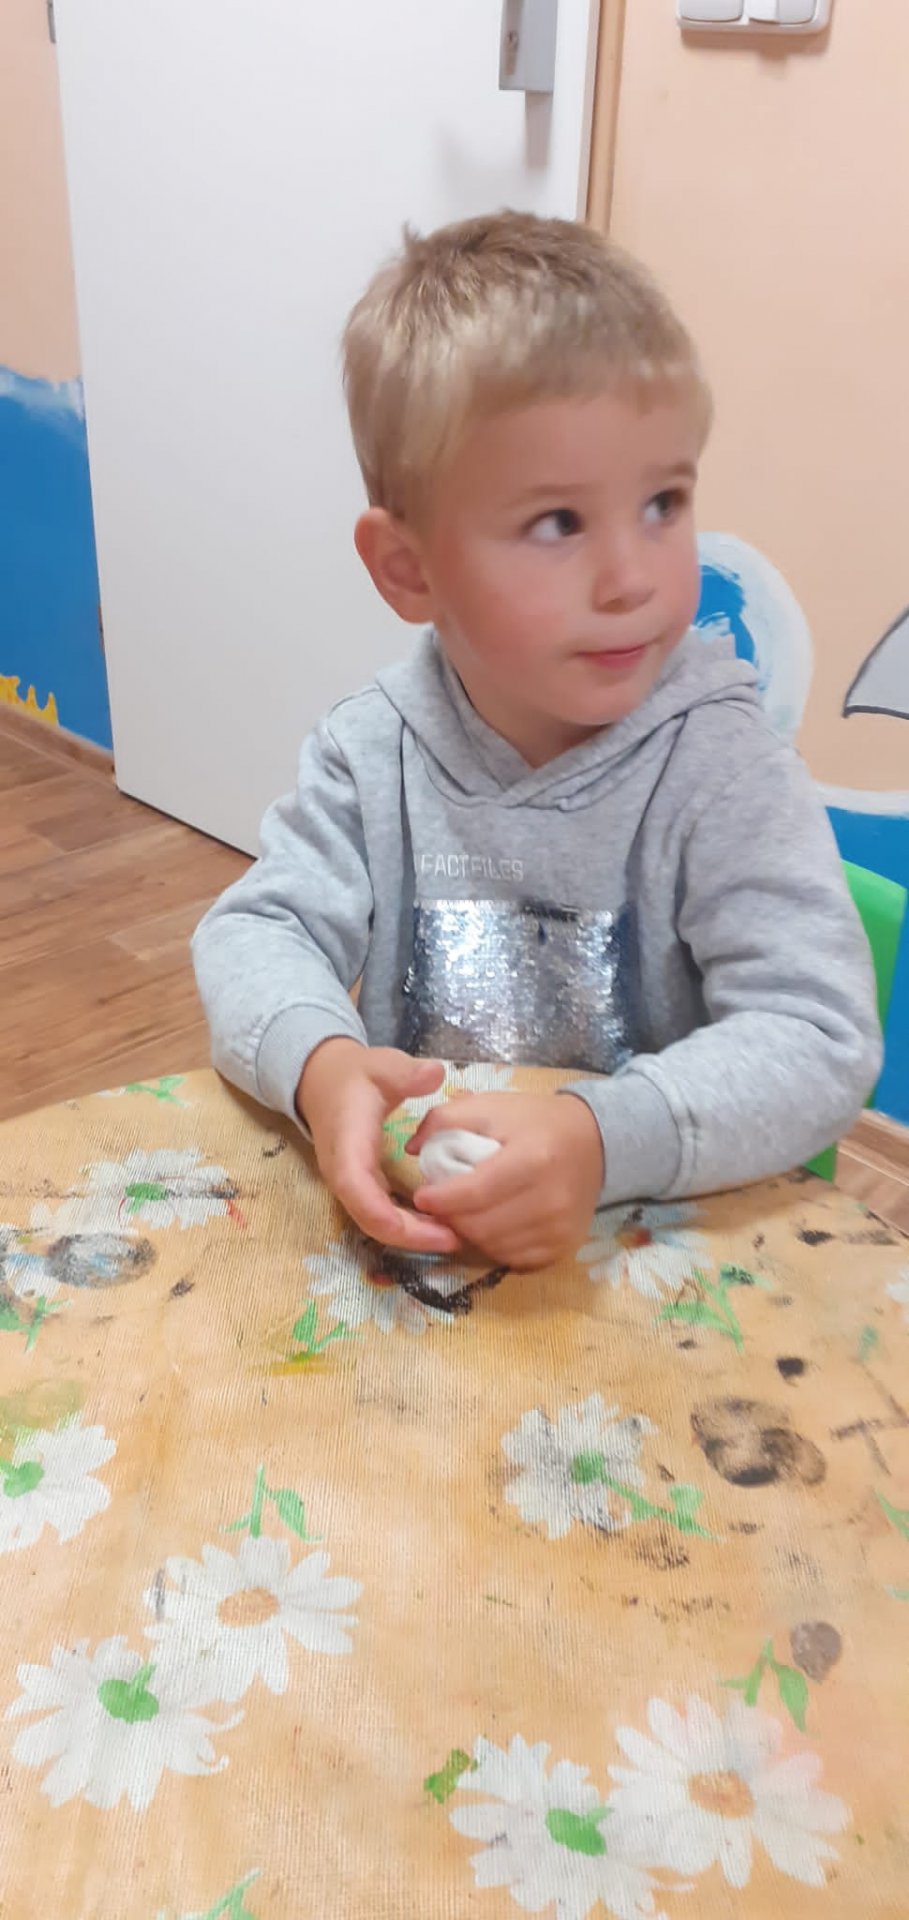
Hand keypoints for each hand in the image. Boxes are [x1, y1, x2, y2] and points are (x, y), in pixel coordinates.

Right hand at [297, 1040, 460, 1254]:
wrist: (322, 1081)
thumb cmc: (355, 1075)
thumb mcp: (381, 1065)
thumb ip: (406, 1072)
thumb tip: (435, 1073)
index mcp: (347, 1143)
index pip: (356, 1187)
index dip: (384, 1213)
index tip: (424, 1225)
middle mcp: (343, 1172)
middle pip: (369, 1218)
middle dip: (409, 1236)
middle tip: (454, 1240)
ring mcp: (350, 1184)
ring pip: (375, 1223)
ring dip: (411, 1236)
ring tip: (453, 1238)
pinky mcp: (360, 1188)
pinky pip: (381, 1216)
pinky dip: (408, 1226)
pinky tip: (440, 1226)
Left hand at [408, 1091, 603, 1269]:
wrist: (595, 1141)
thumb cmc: (536, 1121)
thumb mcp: (492, 1105)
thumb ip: (445, 1118)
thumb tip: (411, 1149)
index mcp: (533, 1158)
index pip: (474, 1192)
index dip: (441, 1199)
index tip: (422, 1195)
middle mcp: (550, 1199)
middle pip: (480, 1225)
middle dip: (450, 1217)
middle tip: (441, 1204)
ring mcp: (559, 1228)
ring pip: (492, 1246)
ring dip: (469, 1233)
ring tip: (464, 1213)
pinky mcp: (564, 1247)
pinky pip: (513, 1258)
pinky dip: (493, 1245)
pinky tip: (490, 1225)